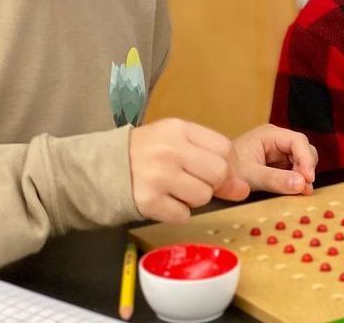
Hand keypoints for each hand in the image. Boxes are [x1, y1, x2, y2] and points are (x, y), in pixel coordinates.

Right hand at [128, 118, 249, 222]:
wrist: (100, 168)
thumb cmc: (146, 153)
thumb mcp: (177, 143)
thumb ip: (211, 158)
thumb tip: (243, 188)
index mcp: (178, 129)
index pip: (225, 149)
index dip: (227, 165)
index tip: (216, 171)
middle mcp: (169, 150)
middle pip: (219, 173)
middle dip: (212, 183)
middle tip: (193, 181)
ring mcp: (158, 177)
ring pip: (203, 197)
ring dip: (194, 200)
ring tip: (176, 190)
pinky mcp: (148, 202)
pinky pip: (183, 215)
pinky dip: (177, 213)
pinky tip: (163, 201)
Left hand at [232, 125, 317, 195]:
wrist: (215, 177)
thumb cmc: (228, 172)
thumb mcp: (251, 177)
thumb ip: (276, 180)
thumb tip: (302, 184)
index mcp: (269, 134)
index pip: (298, 141)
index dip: (306, 159)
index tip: (308, 179)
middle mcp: (277, 140)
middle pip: (304, 149)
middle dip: (306, 168)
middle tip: (304, 188)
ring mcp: (278, 151)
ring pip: (302, 160)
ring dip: (303, 175)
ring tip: (300, 191)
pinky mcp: (278, 163)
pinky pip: (295, 170)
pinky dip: (297, 180)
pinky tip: (295, 190)